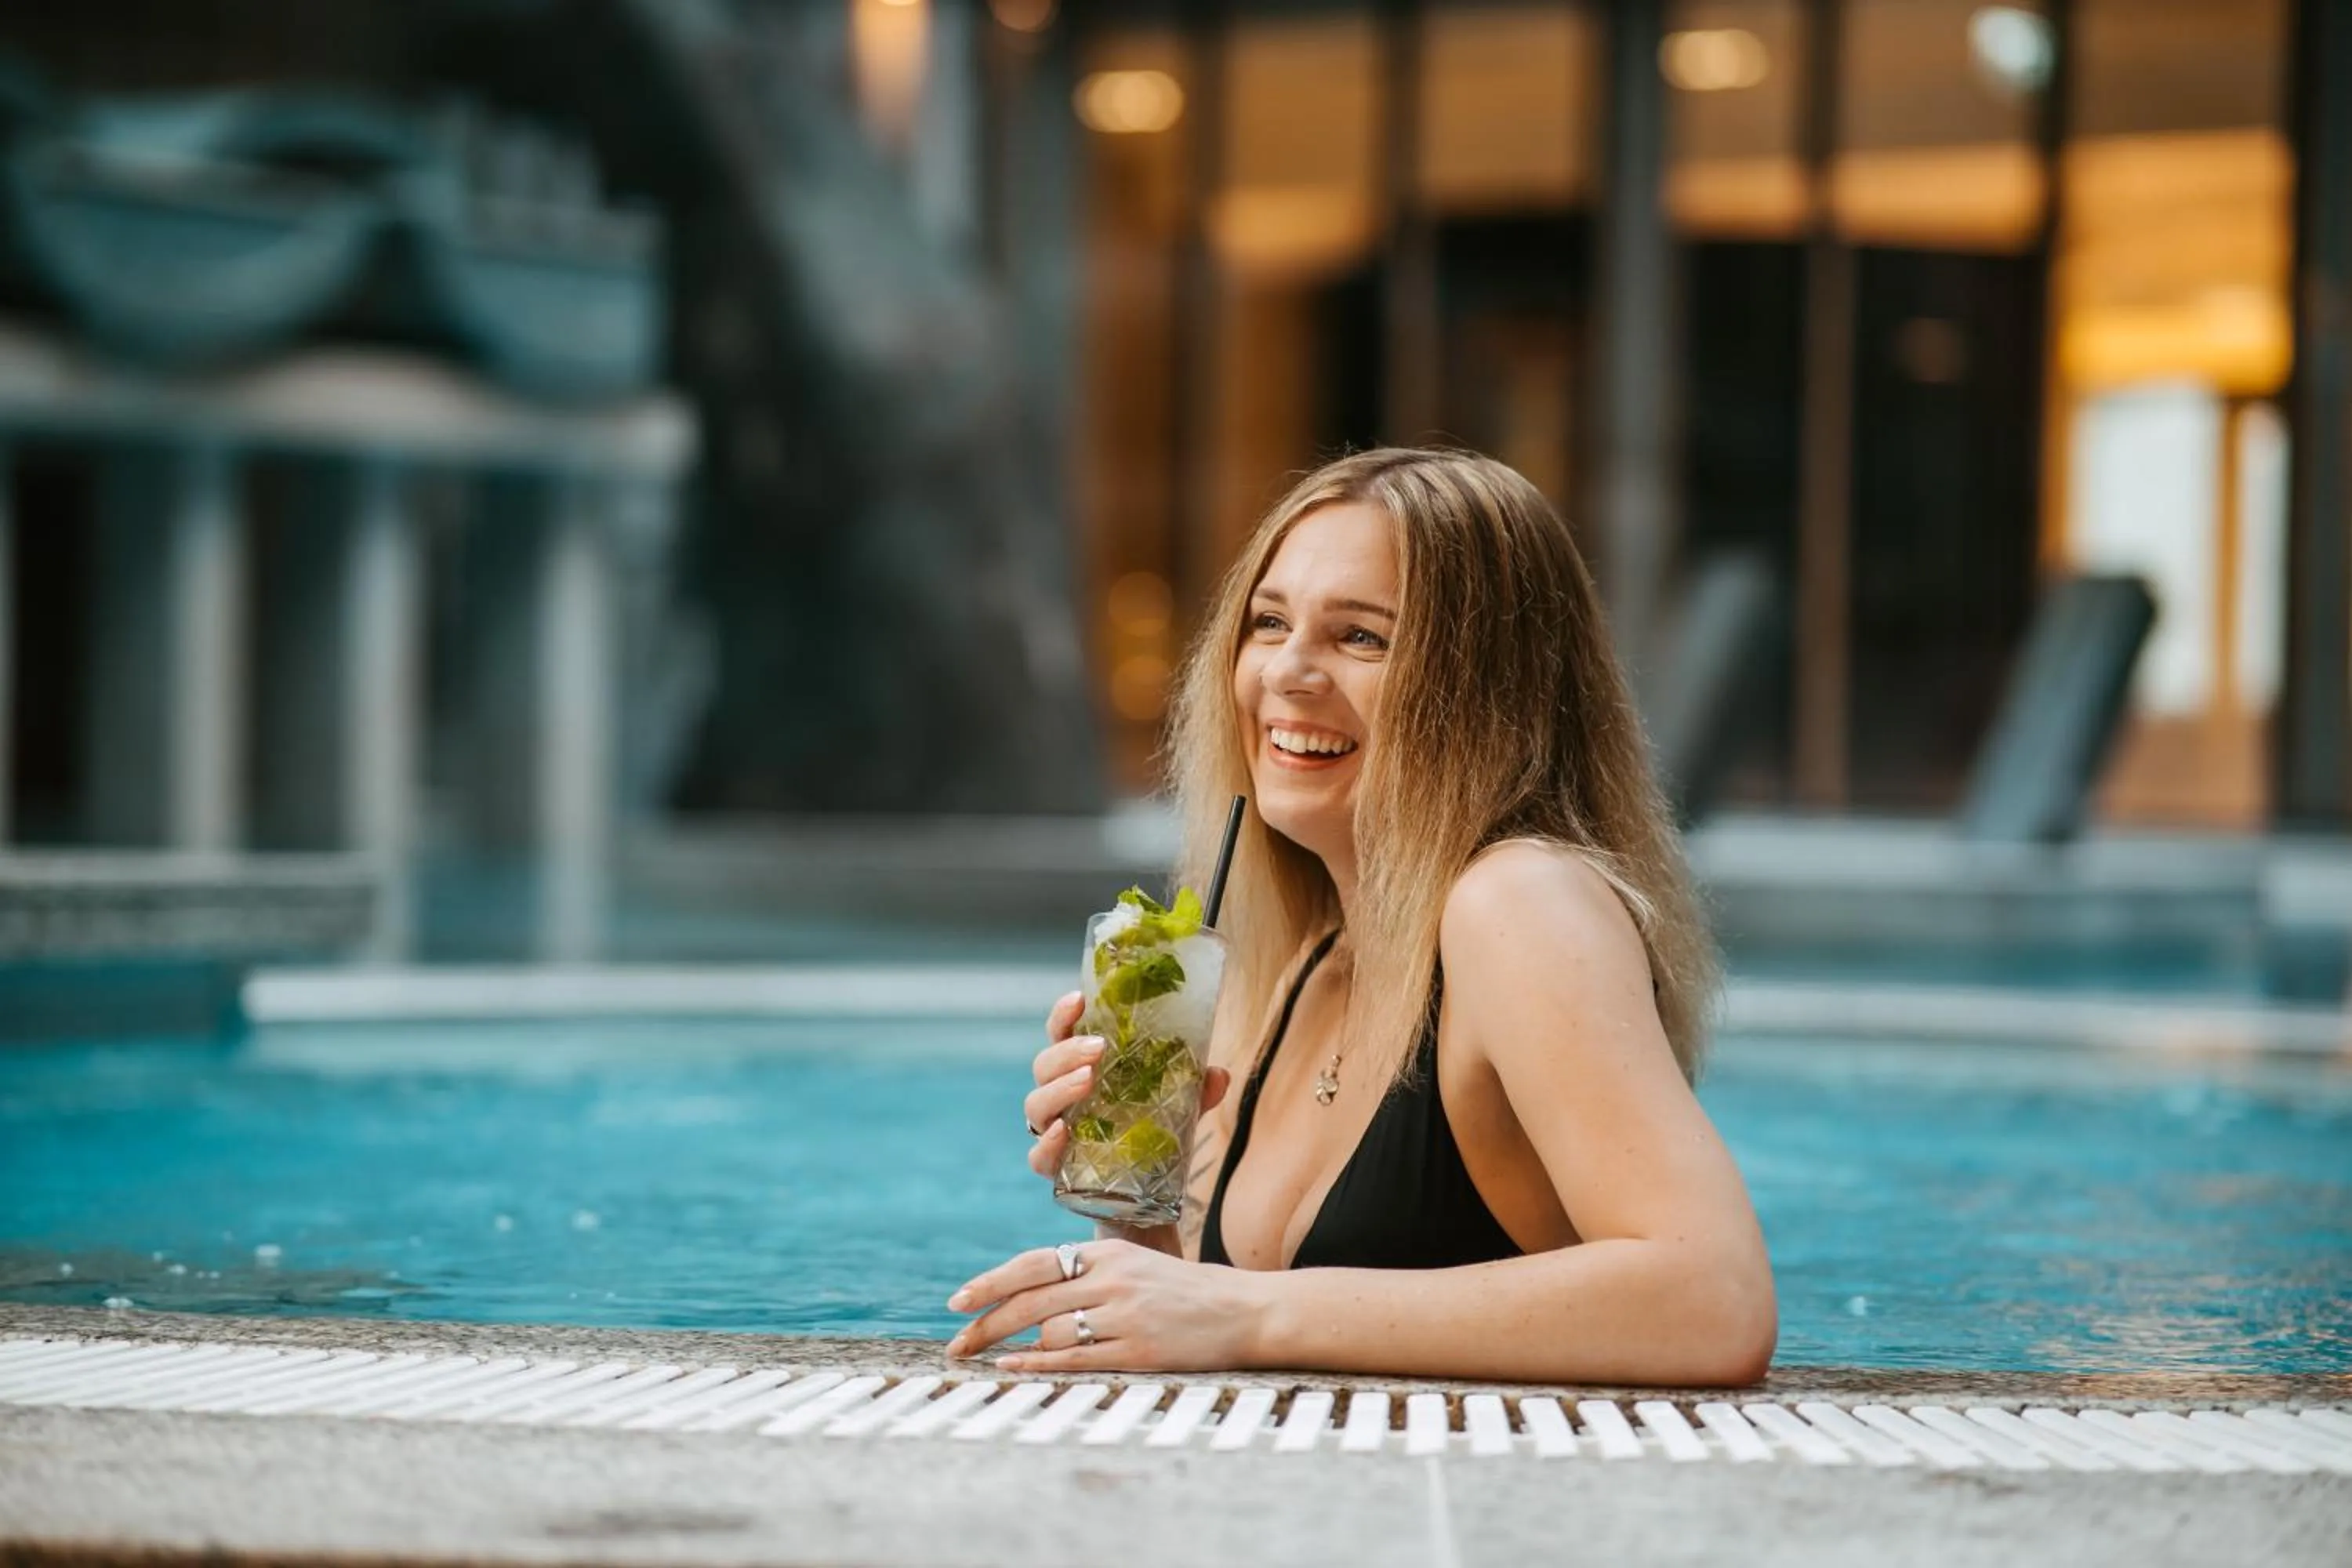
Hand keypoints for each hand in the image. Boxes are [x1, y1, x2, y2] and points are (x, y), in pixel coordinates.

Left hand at [945, 1239, 1265, 1371]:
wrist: (1243, 1311)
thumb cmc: (1182, 1290)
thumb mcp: (1134, 1263)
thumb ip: (1086, 1271)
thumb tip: (1026, 1290)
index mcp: (1108, 1253)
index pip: (1033, 1263)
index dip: (991, 1282)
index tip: (958, 1300)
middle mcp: (1112, 1280)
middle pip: (1031, 1300)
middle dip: (985, 1322)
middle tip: (956, 1343)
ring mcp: (1125, 1316)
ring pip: (1050, 1330)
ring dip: (1016, 1344)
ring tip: (991, 1355)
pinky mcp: (1138, 1352)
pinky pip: (1076, 1359)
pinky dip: (1038, 1362)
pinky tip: (1014, 1364)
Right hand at [1024, 991, 1229, 1180]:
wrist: (1144, 1204)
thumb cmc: (1152, 1138)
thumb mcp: (1180, 1110)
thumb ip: (1197, 1091)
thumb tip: (1219, 1074)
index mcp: (1082, 1071)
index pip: (1061, 1035)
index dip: (1064, 1015)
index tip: (1080, 997)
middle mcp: (1061, 1098)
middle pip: (1044, 1066)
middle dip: (1067, 1052)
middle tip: (1099, 1049)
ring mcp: (1054, 1133)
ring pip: (1036, 1105)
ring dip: (1059, 1088)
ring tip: (1088, 1080)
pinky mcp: (1056, 1172)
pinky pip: (1039, 1156)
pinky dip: (1048, 1143)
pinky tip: (1065, 1132)